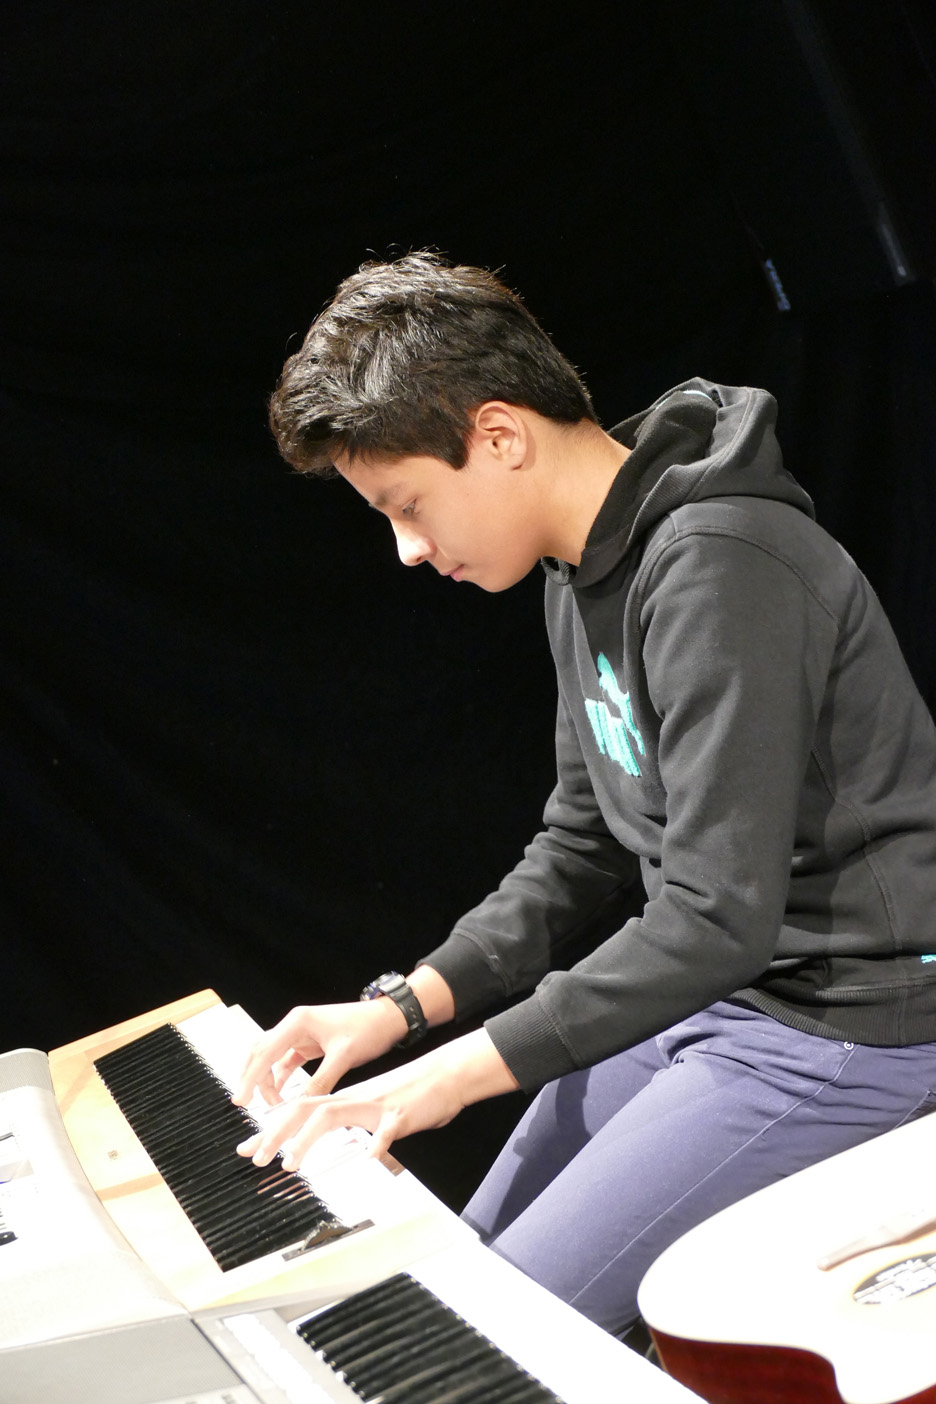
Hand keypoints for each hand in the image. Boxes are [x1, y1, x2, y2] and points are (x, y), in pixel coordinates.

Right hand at [231, 999, 407, 1108]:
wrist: (388, 1018)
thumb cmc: (368, 1029)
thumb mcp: (344, 1057)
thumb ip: (320, 1081)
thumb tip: (301, 1107)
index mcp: (298, 1022)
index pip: (265, 1051)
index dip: (251, 1077)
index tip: (241, 1099)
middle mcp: (295, 1025)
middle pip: (261, 1052)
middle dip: (252, 1078)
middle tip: (245, 1104)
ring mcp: (300, 1034)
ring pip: (271, 1058)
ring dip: (266, 1080)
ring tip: (267, 1106)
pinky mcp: (309, 1043)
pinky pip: (286, 1062)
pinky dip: (280, 1078)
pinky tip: (280, 1096)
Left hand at [236, 1028, 518, 1167]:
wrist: (446, 1075)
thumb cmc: (413, 1094)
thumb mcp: (378, 1112)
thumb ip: (359, 1126)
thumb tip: (351, 1147)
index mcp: (347, 1099)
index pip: (300, 1110)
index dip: (272, 1129)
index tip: (248, 1147)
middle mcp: (354, 1099)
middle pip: (305, 1109)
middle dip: (276, 1132)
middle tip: (255, 1157)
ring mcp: (375, 1106)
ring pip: (332, 1116)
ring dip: (307, 1139)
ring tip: (290, 1163)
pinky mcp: (400, 1114)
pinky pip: (386, 1130)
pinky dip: (376, 1143)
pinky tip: (368, 1157)